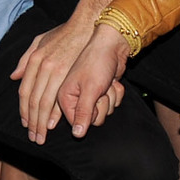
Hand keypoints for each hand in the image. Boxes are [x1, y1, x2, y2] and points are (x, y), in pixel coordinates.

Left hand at [11, 12, 101, 142]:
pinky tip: (53, 124)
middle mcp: (43, 67)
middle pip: (33, 101)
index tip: (26, 123)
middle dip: (32, 122)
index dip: (24, 110)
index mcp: (35, 60)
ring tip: (41, 135)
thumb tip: (13, 76)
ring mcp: (57, 72)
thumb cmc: (65, 33)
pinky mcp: (71, 76)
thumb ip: (25, 59)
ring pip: (45, 103)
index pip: (25, 91)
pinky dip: (56, 114)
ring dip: (42, 122)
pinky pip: (61, 99)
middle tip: (33, 137)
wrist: (88, 26)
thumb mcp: (40, 40)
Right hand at [55, 23, 131, 137]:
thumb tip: (77, 134)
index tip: (92, 100)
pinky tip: (112, 82)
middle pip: (92, 119)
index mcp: (64, 95)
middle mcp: (74, 97)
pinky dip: (115, 94)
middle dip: (101, 106)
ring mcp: (89, 95)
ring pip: (103, 113)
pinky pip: (112, 104)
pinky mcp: (101, 92)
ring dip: (110, 99)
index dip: (89, 114)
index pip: (76, 122)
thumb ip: (83, 113)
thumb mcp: (90, 89)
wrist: (114, 45)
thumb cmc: (98, 62)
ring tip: (106, 83)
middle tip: (100, 90)